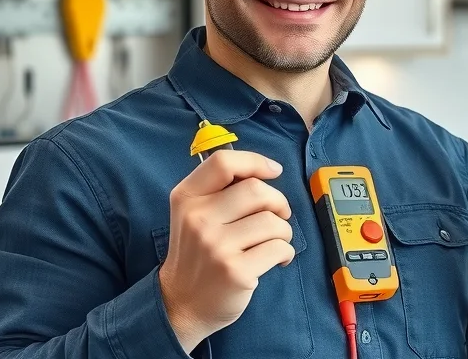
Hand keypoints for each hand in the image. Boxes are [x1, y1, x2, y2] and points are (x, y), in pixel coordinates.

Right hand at [158, 150, 295, 352]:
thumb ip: (221, 190)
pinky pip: (279, 247)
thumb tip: (266, 171)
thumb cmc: (197, 255)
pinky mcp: (235, 271)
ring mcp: (216, 246)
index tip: (274, 171)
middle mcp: (198, 218)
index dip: (255, 161)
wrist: (181, 305)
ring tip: (274, 241)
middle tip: (278, 215)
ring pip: (272, 220)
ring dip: (283, 230)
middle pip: (256, 190)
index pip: (223, 162)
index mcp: (186, 198)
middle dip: (278, 202)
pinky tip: (276, 259)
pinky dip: (286, 252)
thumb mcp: (194, 215)